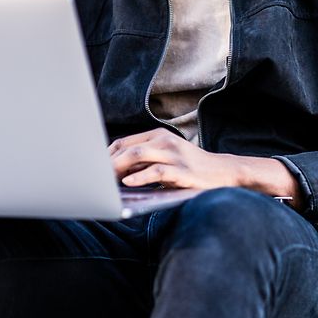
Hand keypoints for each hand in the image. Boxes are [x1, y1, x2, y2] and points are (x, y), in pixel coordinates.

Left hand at [109, 128, 239, 189]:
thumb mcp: (166, 155)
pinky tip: (128, 182)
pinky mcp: (181, 170)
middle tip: (97, 177)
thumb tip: (115, 170)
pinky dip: (139, 177)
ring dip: (119, 168)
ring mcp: (173, 155)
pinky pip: (156, 171)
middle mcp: (164, 141)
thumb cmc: (189, 167)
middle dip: (109, 163)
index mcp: (158, 135)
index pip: (124, 142)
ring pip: (138, 156)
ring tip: (107, 179)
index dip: (107, 155)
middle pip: (128, 148)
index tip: (95, 168)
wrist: (222, 172)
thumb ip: (144, 159)